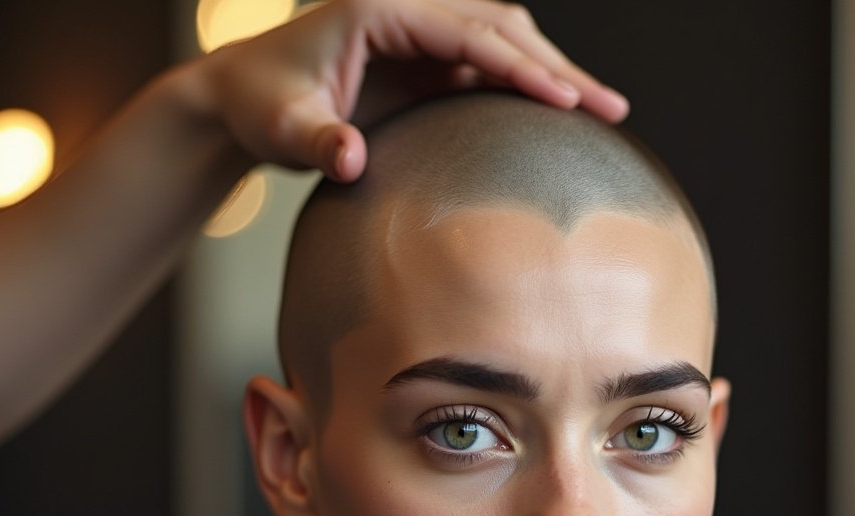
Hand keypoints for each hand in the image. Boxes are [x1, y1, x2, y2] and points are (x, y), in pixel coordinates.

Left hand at [197, 0, 628, 181]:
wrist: (244, 100)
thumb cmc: (260, 108)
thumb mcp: (281, 131)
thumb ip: (315, 143)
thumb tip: (350, 160)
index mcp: (379, 8)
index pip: (468, 32)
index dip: (520, 66)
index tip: (565, 100)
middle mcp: (406, 9)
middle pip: (501, 26)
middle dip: (559, 67)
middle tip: (610, 108)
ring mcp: (418, 33)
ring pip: (502, 37)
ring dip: (552, 70)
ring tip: (602, 110)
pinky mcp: (422, 59)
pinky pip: (485, 64)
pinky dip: (524, 84)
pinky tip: (556, 114)